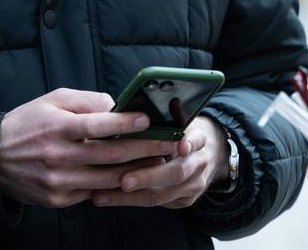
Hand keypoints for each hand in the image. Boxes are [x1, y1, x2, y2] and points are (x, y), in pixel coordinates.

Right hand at [0, 88, 180, 208]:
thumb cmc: (28, 123)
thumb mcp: (53, 100)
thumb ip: (87, 101)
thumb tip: (118, 106)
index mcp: (57, 127)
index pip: (99, 125)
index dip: (127, 124)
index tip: (149, 120)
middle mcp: (58, 156)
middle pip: (111, 155)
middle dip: (145, 149)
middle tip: (169, 143)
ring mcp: (58, 181)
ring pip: (108, 178)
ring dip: (137, 171)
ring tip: (160, 161)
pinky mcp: (57, 199)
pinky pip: (93, 192)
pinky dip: (114, 186)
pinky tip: (133, 176)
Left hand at [91, 116, 228, 208]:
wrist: (206, 155)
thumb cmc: (183, 133)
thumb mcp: (182, 121)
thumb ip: (170, 116)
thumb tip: (145, 104)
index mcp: (199, 139)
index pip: (195, 140)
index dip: (188, 143)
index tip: (179, 146)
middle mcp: (199, 163)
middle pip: (177, 173)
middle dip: (148, 177)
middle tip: (124, 181)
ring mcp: (193, 185)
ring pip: (162, 195)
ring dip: (129, 197)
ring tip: (101, 194)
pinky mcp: (183, 200)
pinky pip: (155, 203)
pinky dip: (128, 201)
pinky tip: (105, 197)